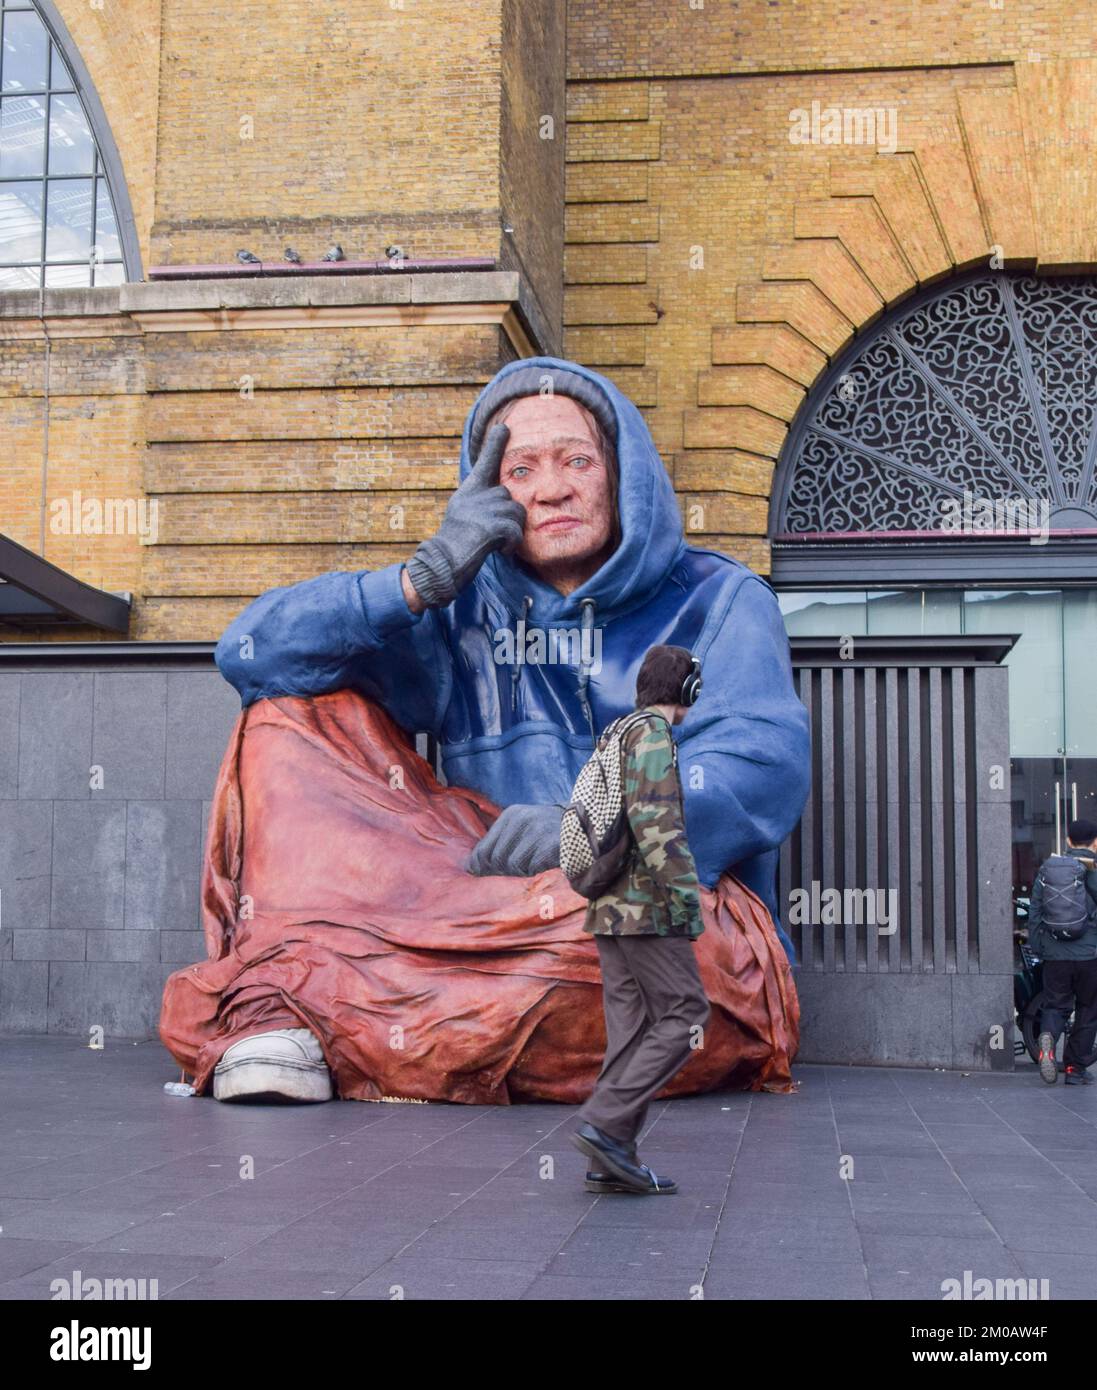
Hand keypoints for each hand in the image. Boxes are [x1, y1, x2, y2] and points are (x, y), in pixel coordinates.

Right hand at [404, 423, 526, 607]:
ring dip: (512, 531)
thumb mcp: (464, 514)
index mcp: (468, 491)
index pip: (485, 463)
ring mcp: (482, 510)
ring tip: (494, 543)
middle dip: (510, 517)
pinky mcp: (489, 527)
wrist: (441, 565)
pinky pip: (515, 531)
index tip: (504, 426)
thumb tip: (504, 496)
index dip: (495, 444)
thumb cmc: (455, 544)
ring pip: (517, 513)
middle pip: (511, 497)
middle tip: (493, 535)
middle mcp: (474, 495)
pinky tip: (500, 551)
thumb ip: (481, 501)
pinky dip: (512, 545)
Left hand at [467, 802, 565, 876]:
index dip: (484, 868)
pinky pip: (533, 868)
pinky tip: (547, 864)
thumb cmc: (550, 834)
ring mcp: (538, 831)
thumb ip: (497, 846)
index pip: (483, 850)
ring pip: (514, 865)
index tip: (491, 875)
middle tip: (521, 870)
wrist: (589, 828)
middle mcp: (523, 819)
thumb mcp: (522, 832)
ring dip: (524, 871)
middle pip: (497, 860)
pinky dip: (538, 871)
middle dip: (505, 871)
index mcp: (512, 815)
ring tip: (537, 863)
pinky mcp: (552, 844)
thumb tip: (470, 867)